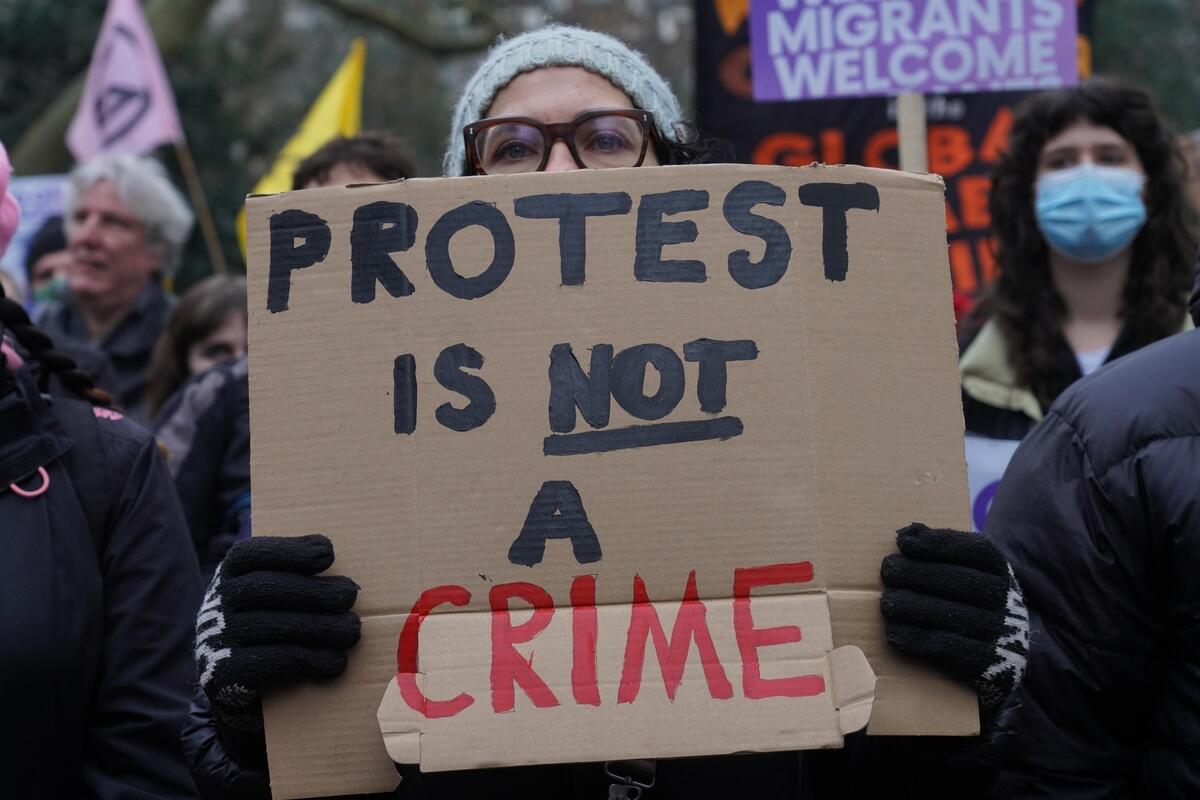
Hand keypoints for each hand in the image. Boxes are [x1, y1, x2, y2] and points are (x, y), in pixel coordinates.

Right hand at [195, 534, 359, 765]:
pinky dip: (309, 659)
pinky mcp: (224, 676)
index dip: (290, 551)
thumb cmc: (270, 622)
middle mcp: (217, 602)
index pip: (253, 553)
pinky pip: (269, 663)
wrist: (236, 682)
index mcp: (231, 572)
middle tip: (349, 595)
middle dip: (313, 591)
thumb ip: (298, 573)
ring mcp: (216, 639)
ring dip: (320, 627)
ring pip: (271, 626)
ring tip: (352, 630)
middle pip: (264, 589)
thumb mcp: (273, 590)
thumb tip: (344, 570)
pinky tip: (336, 661)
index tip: (328, 554)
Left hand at [880, 523, 1028, 712]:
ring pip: (951, 615)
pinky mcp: (986, 663)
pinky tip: (893, 632)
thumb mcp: (967, 570)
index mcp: (1000, 570)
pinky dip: (916, 638)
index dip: (937, 543)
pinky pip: (947, 647)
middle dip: (917, 573)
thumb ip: (942, 549)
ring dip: (912, 607)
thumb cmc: (969, 601)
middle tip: (888, 571)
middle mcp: (1005, 599)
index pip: (974, 550)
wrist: (1002, 656)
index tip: (903, 542)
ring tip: (887, 603)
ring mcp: (999, 632)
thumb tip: (908, 532)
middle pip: (959, 581)